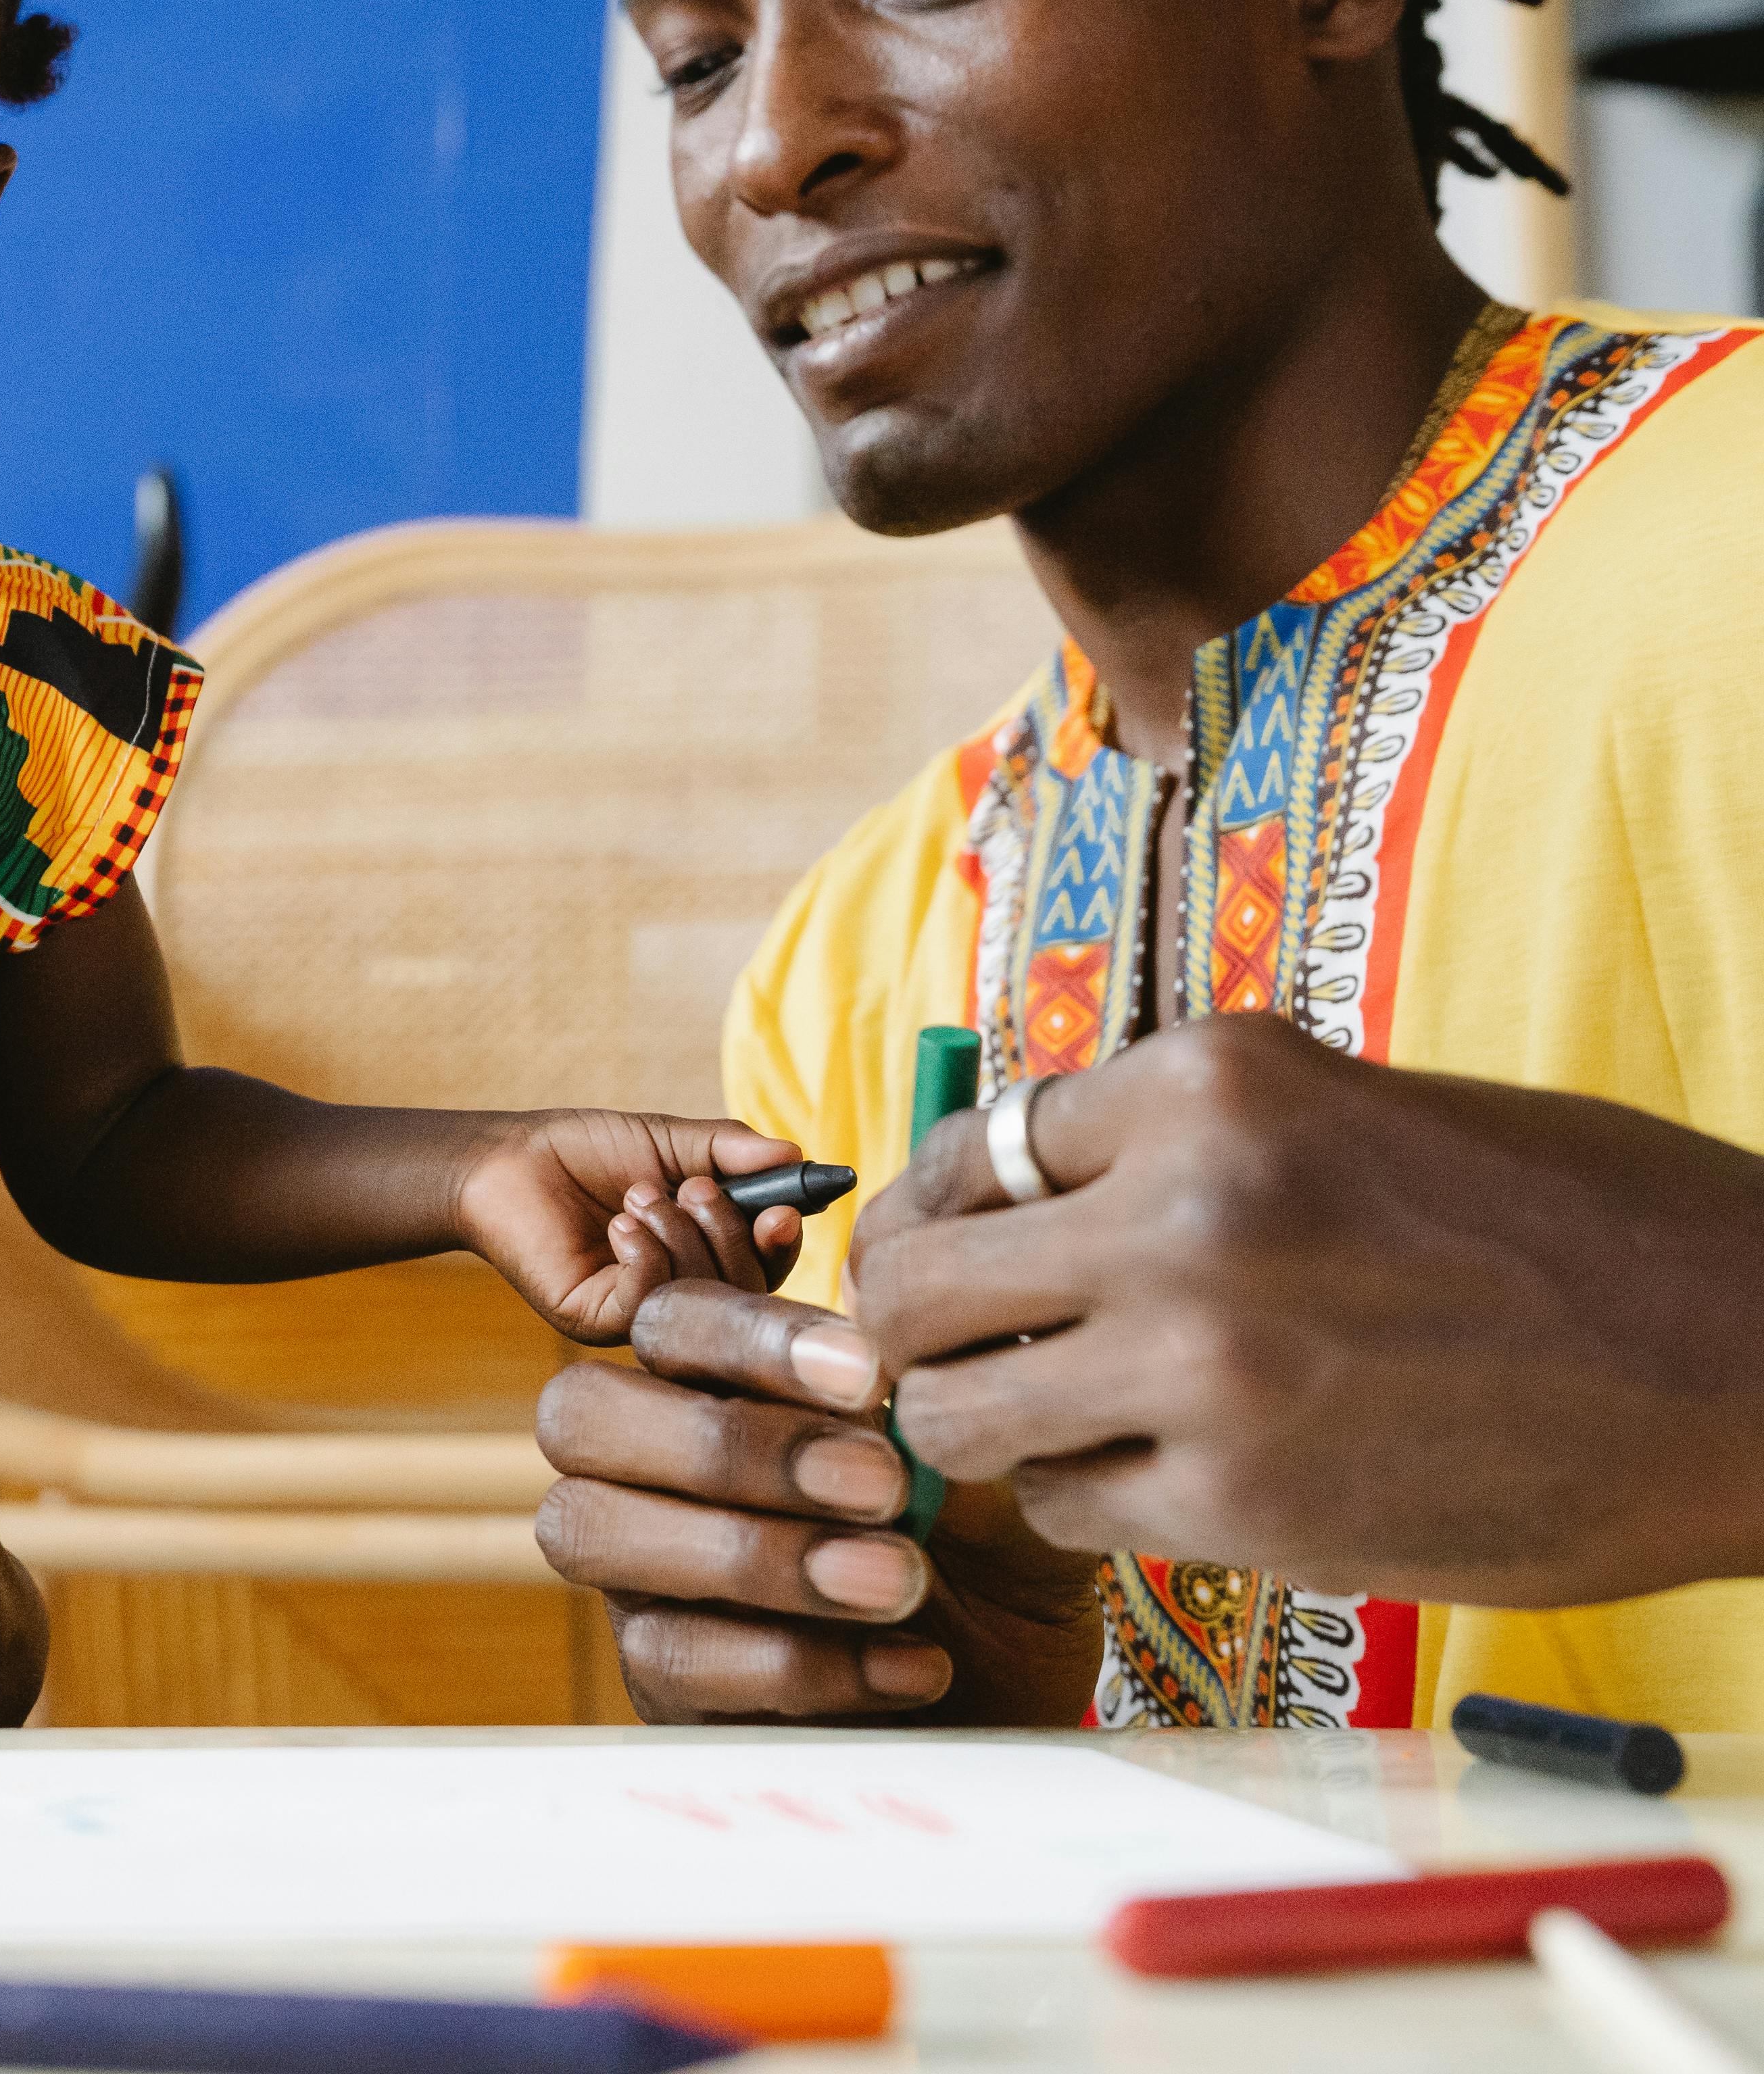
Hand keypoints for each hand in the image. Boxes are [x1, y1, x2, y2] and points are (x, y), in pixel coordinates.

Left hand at [458, 1111, 810, 1343]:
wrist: (508, 1161)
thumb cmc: (587, 1151)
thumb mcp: (668, 1143)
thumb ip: (729, 1152)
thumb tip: (796, 1155)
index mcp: (704, 1254)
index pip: (765, 1268)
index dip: (781, 1245)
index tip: (782, 1211)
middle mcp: (679, 1292)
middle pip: (745, 1290)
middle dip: (725, 1231)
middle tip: (689, 1188)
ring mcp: (639, 1312)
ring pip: (699, 1296)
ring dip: (679, 1235)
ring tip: (638, 1195)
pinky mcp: (596, 1320)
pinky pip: (648, 1305)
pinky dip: (646, 1258)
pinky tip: (622, 1225)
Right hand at [533, 1279, 1097, 1723]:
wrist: (1014, 1691)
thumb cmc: (986, 1548)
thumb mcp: (984, 1463)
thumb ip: (934, 1405)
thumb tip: (898, 1367)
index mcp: (714, 1378)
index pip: (670, 1318)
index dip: (749, 1336)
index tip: (870, 1377)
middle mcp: (645, 1463)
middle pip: (579, 1412)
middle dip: (727, 1445)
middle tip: (881, 1487)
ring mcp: (636, 1572)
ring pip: (590, 1529)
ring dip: (752, 1553)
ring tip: (900, 1581)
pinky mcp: (657, 1680)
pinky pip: (671, 1657)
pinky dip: (801, 1661)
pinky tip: (913, 1663)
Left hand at [854, 1014, 1763, 1607]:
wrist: (1752, 1368)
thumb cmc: (1566, 1229)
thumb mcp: (1350, 1110)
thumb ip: (1175, 1141)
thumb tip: (1000, 1190)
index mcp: (1212, 1084)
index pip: (964, 1149)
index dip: (930, 1213)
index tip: (938, 1253)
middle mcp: (1182, 1210)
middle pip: (911, 1286)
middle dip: (916, 1328)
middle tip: (959, 1353)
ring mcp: (1204, 1364)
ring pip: (958, 1416)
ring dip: (989, 1425)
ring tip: (1060, 1420)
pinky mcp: (1243, 1503)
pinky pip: (1065, 1506)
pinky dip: (1089, 1498)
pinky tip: (1170, 1477)